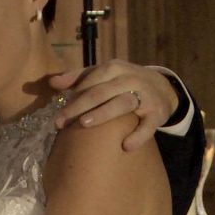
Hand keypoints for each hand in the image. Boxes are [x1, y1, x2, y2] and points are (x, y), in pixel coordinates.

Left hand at [49, 59, 177, 150]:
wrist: (162, 87)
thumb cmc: (122, 81)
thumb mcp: (103, 74)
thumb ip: (77, 78)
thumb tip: (52, 82)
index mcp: (114, 68)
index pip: (89, 83)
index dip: (72, 99)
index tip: (58, 117)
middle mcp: (130, 79)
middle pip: (100, 93)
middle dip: (78, 108)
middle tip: (61, 123)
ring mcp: (145, 96)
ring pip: (122, 103)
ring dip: (103, 113)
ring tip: (84, 124)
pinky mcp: (157, 113)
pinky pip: (148, 125)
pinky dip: (138, 135)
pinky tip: (125, 146)